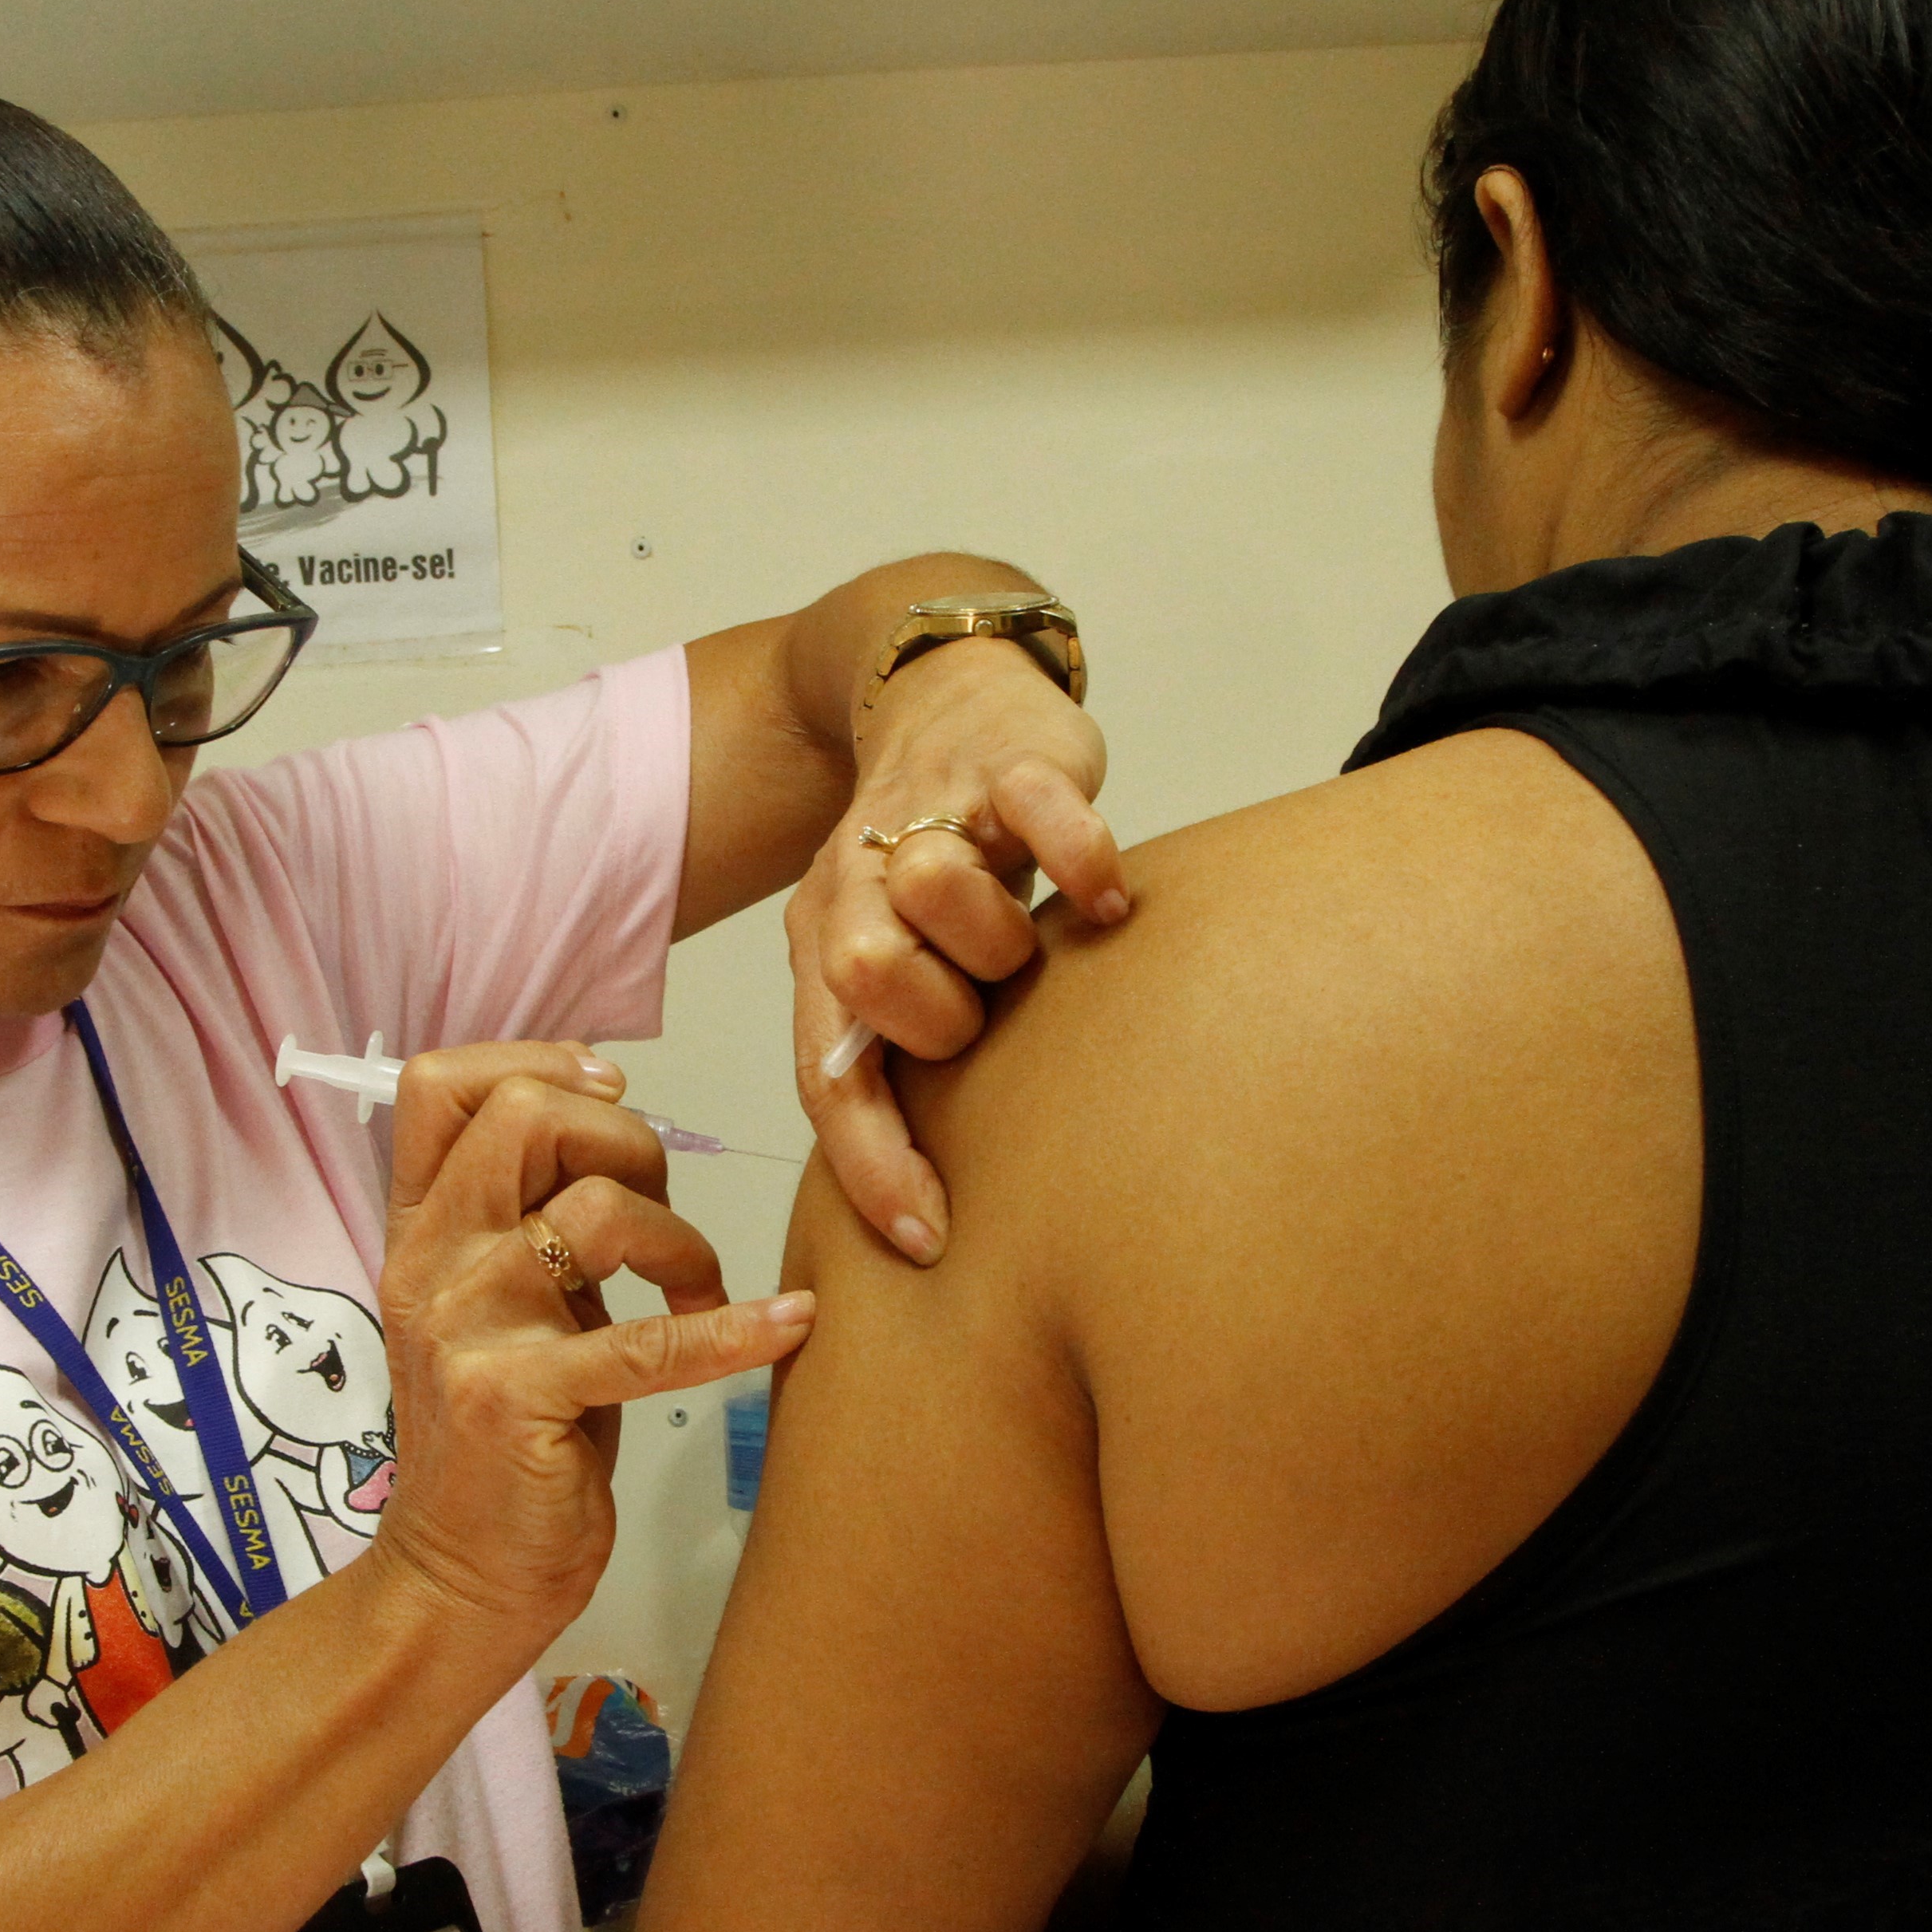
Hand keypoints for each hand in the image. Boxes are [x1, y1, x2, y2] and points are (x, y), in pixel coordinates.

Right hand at [368, 1042, 816, 1638]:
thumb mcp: (499, 1306)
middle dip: (630, 1142)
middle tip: (663, 1209)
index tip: (611, 1099)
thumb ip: (528, 1219)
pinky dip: (732, 1328)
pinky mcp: (518, 1399)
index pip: (441, 1083)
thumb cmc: (505, 1439)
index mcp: (419, 1229)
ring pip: (594, 1210)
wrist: (459, 1579)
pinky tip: (787, 1323)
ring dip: (680, 1238)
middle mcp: (430, 1262)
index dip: (538, 1060)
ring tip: (698, 1291)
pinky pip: (646, 1341)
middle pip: (528, 1116)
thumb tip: (613, 1129)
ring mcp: (466, 1328)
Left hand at [791, 641, 1127, 1262]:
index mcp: (824, 944)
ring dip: (998, 934)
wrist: (946, 690)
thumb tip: (926, 1200)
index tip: (928, 1240)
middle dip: (938, 1016)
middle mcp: (859, 881)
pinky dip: (1081, 862)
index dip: (871, 1162)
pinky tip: (1107, 899)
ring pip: (939, 890)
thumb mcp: (894, 953)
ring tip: (1035, 935)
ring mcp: (933, 814)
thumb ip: (896, 1049)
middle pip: (864, 974)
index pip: (827, 1072)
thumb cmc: (933, 856)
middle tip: (987, 1005)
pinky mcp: (1008, 761)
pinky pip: (1042, 814)